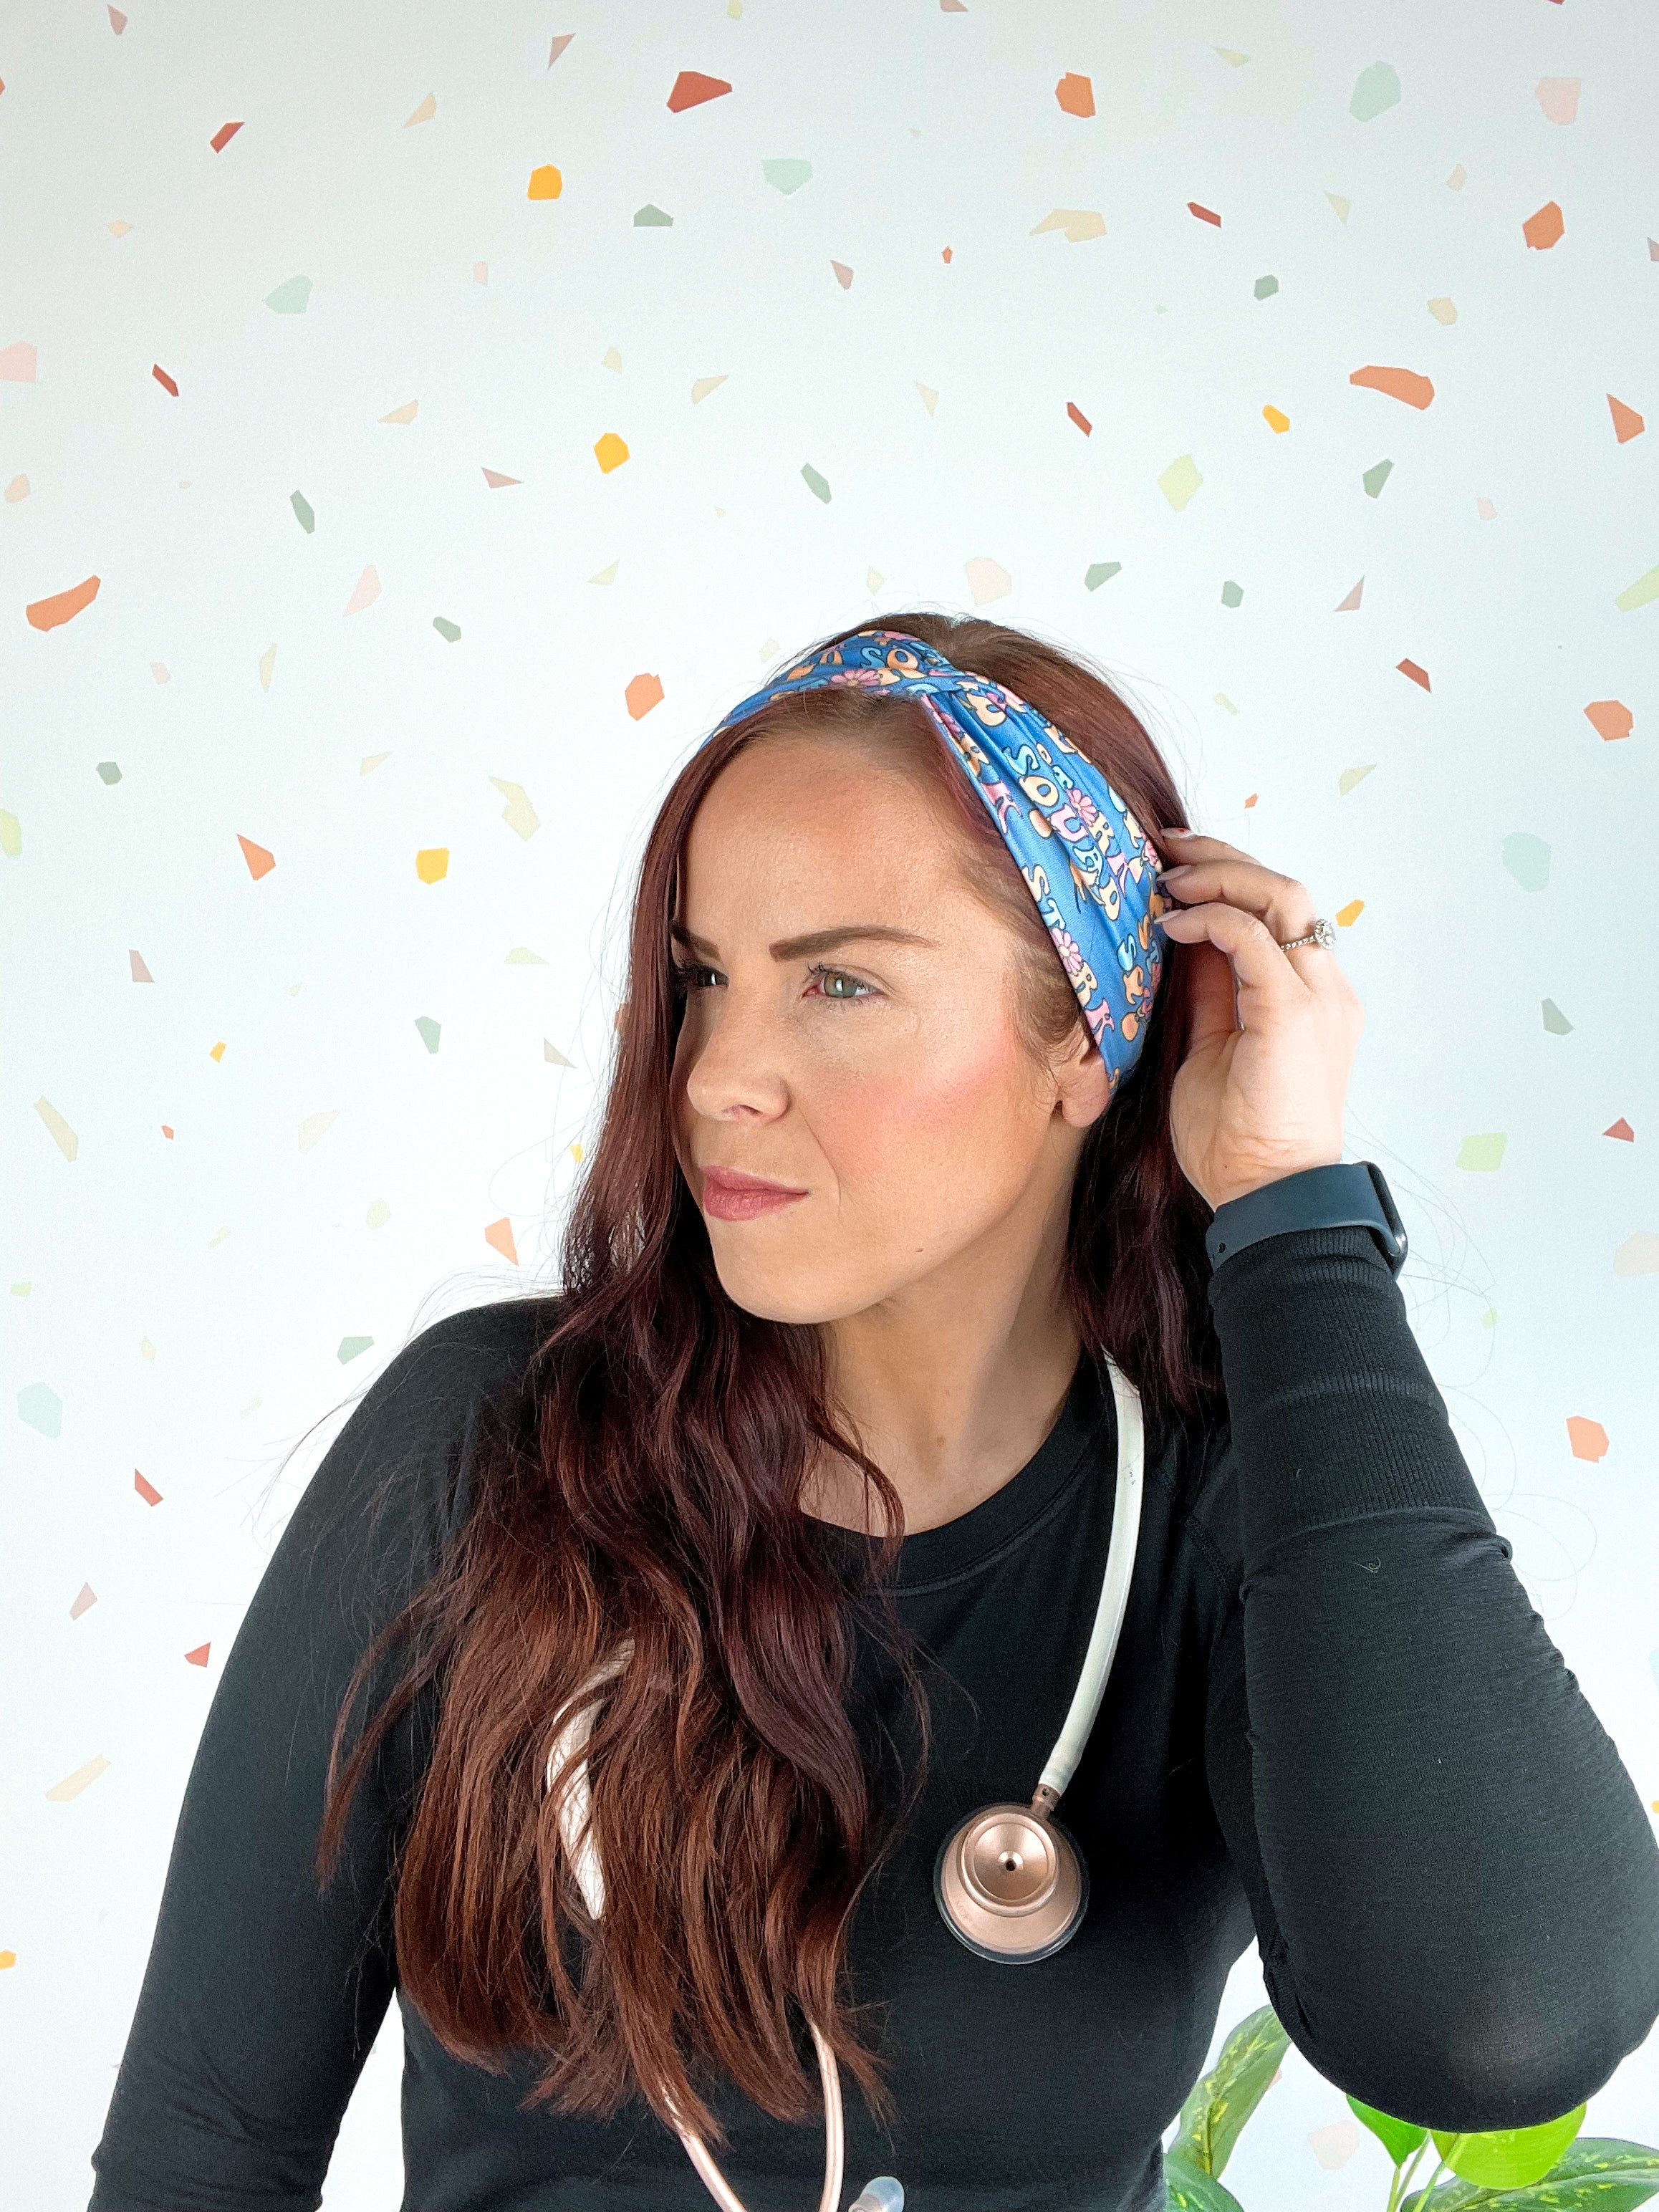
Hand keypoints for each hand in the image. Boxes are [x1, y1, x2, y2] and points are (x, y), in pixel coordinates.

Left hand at [1147, 827, 1364, 1212]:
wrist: (1267, 1196)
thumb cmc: (1236, 1138)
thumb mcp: (1211, 1047)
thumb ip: (1208, 993)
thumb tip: (1180, 941)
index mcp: (1308, 998)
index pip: (1276, 912)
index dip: (1226, 878)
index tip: (1172, 867)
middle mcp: (1323, 988)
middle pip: (1284, 889)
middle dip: (1222, 857)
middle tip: (1165, 847)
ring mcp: (1316, 997)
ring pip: (1280, 896)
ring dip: (1218, 875)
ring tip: (1166, 879)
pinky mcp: (1294, 1013)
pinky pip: (1255, 937)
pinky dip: (1212, 919)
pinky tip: (1173, 926)